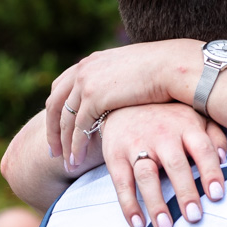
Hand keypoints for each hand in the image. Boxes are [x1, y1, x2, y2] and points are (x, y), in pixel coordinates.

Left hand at [46, 40, 204, 169]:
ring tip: (67, 164)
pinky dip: (75, 147)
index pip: (62, 87)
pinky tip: (77, 161)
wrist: (173, 66)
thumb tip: (121, 98)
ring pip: (64, 120)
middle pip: (55, 104)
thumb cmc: (164, 71)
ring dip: (63, 144)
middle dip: (52, 130)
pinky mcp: (94, 98)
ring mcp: (86, 82)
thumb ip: (118, 83)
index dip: (57, 110)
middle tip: (54, 152)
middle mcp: (83, 70)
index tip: (58, 130)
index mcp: (91, 62)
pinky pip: (77, 128)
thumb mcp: (132, 73)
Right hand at [99, 102, 226, 226]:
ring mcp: (137, 145)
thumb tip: (224, 157)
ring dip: (156, 202)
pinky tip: (137, 224)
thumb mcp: (194, 115)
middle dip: (185, 191)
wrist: (122, 100)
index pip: (202, 149)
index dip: (211, 172)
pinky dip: (128, 205)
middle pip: (175, 164)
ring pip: (147, 175)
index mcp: (186, 125)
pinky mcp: (116, 155)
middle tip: (194, 217)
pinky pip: (122, 183)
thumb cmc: (168, 115)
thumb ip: (213, 133)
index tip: (217, 196)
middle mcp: (162, 134)